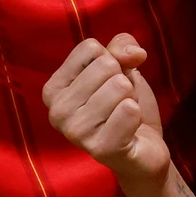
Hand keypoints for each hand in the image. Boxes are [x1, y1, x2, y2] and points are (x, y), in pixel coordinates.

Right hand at [43, 34, 169, 188]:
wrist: (143, 149)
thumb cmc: (124, 105)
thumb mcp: (121, 67)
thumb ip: (122, 47)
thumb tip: (135, 52)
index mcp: (53, 90)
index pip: (90, 48)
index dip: (111, 61)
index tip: (107, 84)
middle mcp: (56, 112)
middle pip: (106, 66)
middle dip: (123, 81)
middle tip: (118, 104)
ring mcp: (76, 132)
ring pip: (119, 86)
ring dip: (130, 99)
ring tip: (123, 116)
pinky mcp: (100, 149)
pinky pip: (129, 110)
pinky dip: (137, 115)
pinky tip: (129, 130)